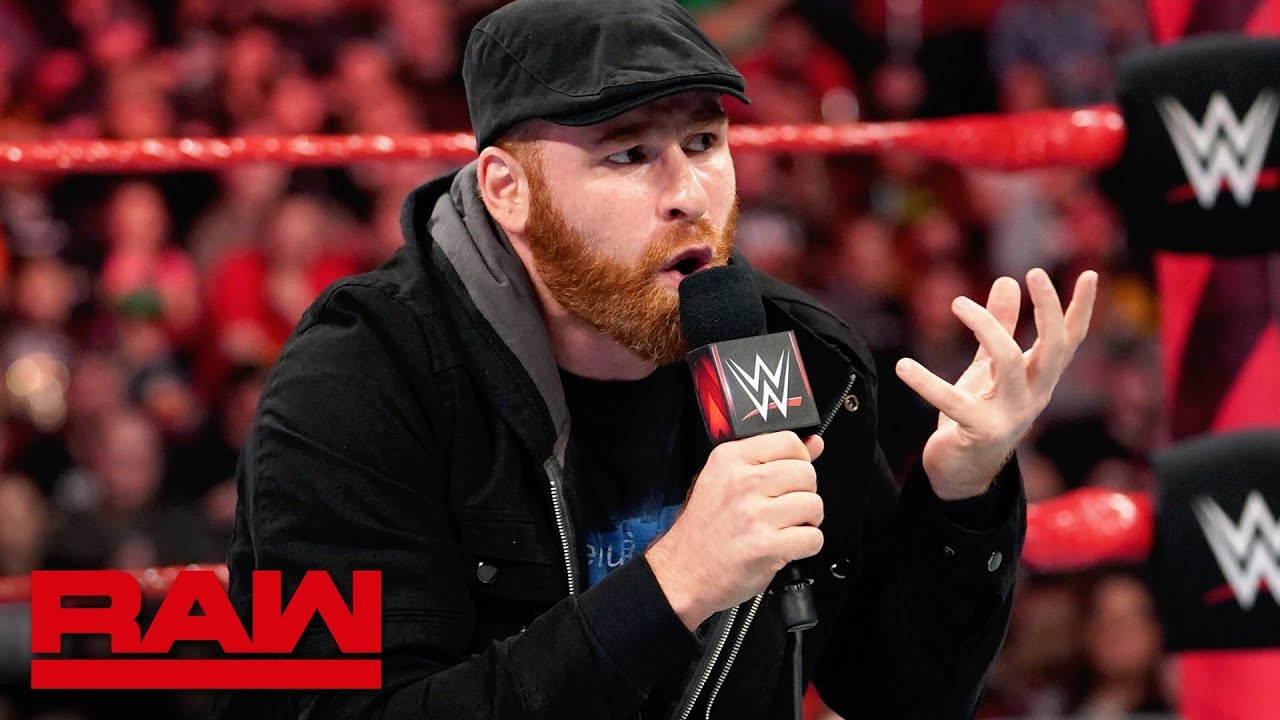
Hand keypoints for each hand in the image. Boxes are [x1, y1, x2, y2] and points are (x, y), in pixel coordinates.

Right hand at [646, 432, 824, 630]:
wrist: (683, 571)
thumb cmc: (703, 530)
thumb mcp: (725, 480)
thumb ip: (771, 457)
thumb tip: (813, 443)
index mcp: (730, 459)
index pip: (789, 441)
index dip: (799, 460)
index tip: (790, 476)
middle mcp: (742, 483)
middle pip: (806, 473)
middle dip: (804, 493)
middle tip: (786, 507)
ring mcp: (754, 515)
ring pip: (814, 504)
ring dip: (807, 521)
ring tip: (785, 527)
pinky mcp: (766, 546)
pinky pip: (813, 537)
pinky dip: (806, 545)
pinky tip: (786, 545)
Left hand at [896, 269, 1097, 499]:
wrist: (962, 472)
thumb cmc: (977, 414)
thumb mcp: (988, 368)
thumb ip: (999, 326)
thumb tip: (1007, 281)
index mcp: (1038, 379)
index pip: (1068, 340)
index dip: (1080, 308)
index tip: (1089, 273)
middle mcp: (1033, 395)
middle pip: (1054, 347)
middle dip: (1048, 309)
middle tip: (1033, 273)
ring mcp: (1010, 415)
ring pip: (1009, 361)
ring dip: (986, 326)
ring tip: (957, 303)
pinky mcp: (980, 431)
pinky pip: (953, 401)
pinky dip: (926, 382)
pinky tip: (904, 366)